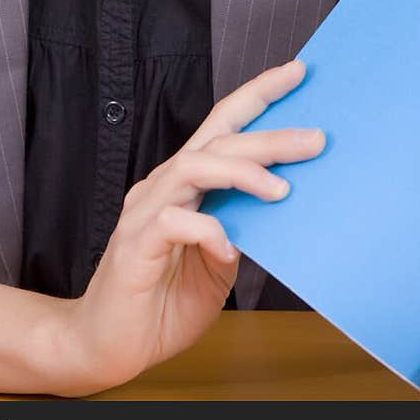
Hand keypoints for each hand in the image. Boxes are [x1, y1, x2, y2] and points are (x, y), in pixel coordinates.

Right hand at [62, 58, 324, 394]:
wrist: (105, 346)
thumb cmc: (160, 304)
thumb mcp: (216, 267)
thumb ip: (238, 232)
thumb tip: (276, 207)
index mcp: (183, 185)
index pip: (221, 126)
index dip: (257, 96)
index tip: (297, 73)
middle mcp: (163, 186)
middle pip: (216, 141)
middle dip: (268, 135)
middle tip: (315, 138)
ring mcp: (146, 212)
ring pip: (195, 166)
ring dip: (243, 171)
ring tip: (282, 188)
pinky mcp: (135, 243)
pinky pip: (174, 221)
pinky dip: (207, 230)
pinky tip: (227, 249)